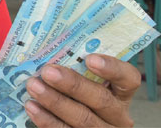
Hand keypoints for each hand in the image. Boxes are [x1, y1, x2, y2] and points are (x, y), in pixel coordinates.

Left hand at [24, 54, 139, 126]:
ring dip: (55, 102)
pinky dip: (47, 120)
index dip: (112, 68)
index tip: (90, 59)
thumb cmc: (75, 92)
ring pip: (83, 119)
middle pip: (102, 100)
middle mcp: (118, 115)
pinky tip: (32, 107)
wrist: (70, 120)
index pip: (129, 79)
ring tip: (33, 86)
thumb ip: (74, 65)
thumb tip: (49, 41)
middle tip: (48, 71)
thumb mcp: (84, 80)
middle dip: (73, 85)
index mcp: (121, 93)